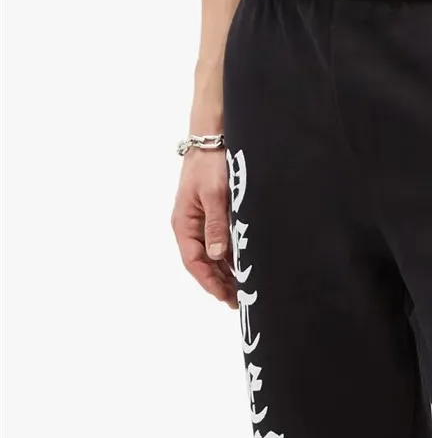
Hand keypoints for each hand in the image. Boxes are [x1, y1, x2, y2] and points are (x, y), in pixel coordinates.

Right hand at [171, 147, 236, 308]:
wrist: (213, 138)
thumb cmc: (209, 163)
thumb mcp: (213, 194)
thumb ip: (216, 224)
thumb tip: (216, 254)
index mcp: (184, 223)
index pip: (194, 261)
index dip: (208, 281)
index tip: (224, 296)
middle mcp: (191, 225)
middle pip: (203, 261)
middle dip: (218, 281)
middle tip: (237, 300)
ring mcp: (202, 219)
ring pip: (212, 253)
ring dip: (224, 270)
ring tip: (241, 288)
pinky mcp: (214, 212)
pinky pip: (220, 239)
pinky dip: (229, 254)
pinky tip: (242, 263)